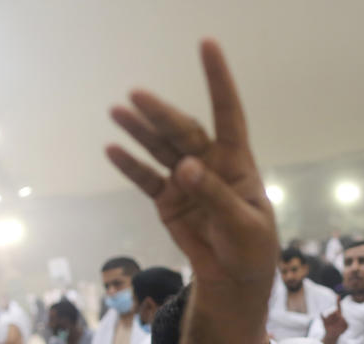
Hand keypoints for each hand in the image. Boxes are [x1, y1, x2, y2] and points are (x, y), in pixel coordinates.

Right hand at [107, 40, 278, 286]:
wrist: (235, 277)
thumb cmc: (251, 246)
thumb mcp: (242, 225)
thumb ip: (215, 196)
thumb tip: (185, 168)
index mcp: (236, 163)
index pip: (228, 114)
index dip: (218, 81)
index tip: (207, 45)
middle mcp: (209, 164)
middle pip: (184, 132)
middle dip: (162, 114)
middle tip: (137, 96)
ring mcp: (186, 180)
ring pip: (161, 149)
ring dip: (140, 131)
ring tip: (117, 111)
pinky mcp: (168, 200)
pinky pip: (146, 179)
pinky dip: (130, 165)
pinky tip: (112, 149)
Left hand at [321, 299, 347, 343]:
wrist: (332, 336)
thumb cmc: (328, 328)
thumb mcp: (324, 323)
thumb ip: (323, 318)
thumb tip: (321, 313)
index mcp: (337, 314)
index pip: (338, 306)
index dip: (337, 301)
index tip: (337, 295)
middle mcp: (341, 316)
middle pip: (336, 312)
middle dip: (331, 316)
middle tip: (328, 322)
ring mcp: (344, 320)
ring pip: (339, 318)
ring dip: (334, 322)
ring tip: (332, 326)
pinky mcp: (346, 325)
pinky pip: (343, 324)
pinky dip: (339, 326)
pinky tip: (337, 329)